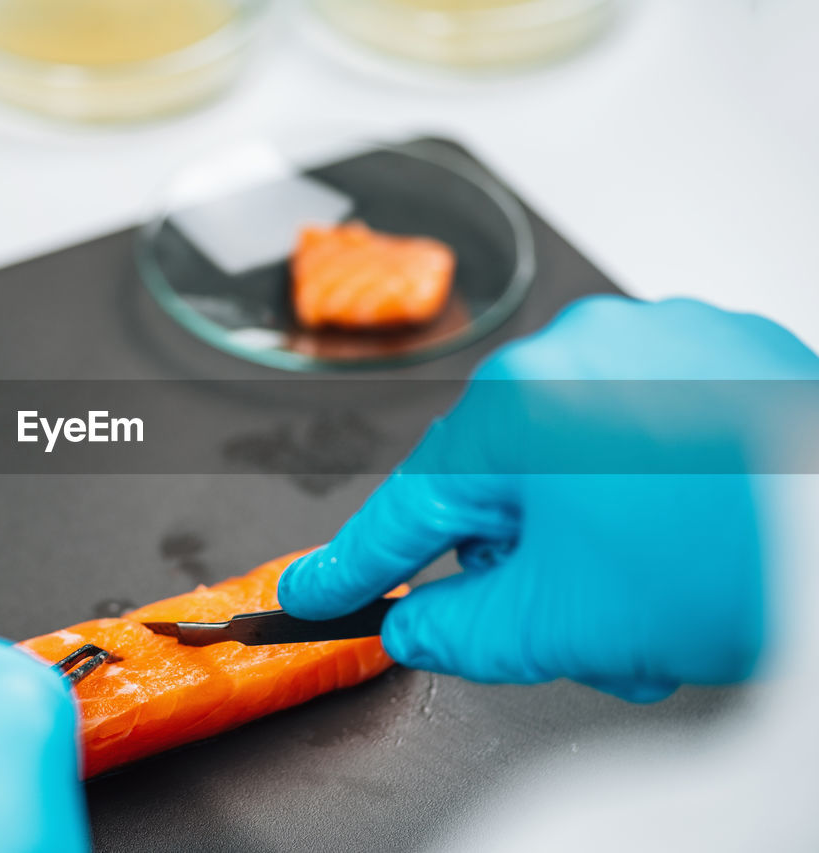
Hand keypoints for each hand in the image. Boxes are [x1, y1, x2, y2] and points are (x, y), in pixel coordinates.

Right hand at [278, 296, 818, 700]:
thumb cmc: (739, 564)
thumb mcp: (564, 623)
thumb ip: (460, 630)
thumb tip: (416, 626)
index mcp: (520, 405)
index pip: (413, 504)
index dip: (358, 562)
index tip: (318, 587)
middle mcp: (580, 351)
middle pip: (505, 482)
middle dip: (529, 562)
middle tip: (578, 615)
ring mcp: (658, 341)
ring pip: (578, 458)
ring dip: (594, 535)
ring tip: (659, 591)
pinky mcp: (725, 351)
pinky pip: (648, 426)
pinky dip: (652, 489)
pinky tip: (695, 538)